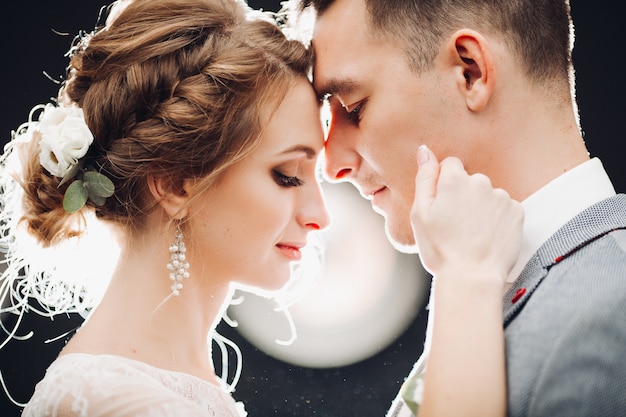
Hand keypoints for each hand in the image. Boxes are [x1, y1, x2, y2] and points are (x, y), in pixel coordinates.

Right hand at [410, 145, 523, 282]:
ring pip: (488, 194)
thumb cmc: (440, 249)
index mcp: (454, 180)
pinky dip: (497, 219)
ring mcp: (501, 196)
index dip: (444, 183)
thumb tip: (424, 150)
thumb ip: (423, 178)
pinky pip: (504, 208)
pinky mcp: (517, 211)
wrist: (472, 277)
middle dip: (464, 195)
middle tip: (456, 224)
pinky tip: (488, 236)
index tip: (443, 204)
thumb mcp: (420, 214)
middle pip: (470, 179)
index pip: (450, 164)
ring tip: (472, 233)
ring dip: (481, 207)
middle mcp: (480, 182)